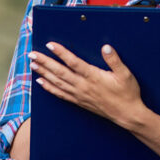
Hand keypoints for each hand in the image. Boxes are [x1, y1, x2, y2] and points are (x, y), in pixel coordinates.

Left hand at [29, 42, 146, 129]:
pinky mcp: (79, 102)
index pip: (73, 63)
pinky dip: (49, 88)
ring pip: (57, 83)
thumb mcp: (125, 74)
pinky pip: (60, 94)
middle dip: (45, 62)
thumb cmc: (127, 94)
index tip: (50, 45)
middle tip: (32, 55)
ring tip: (32, 65)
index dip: (61, 53)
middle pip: (60, 72)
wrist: (127, 115)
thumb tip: (106, 47)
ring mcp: (79, 95)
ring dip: (43, 73)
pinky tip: (41, 82)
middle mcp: (83, 86)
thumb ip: (114, 60)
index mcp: (93, 77)